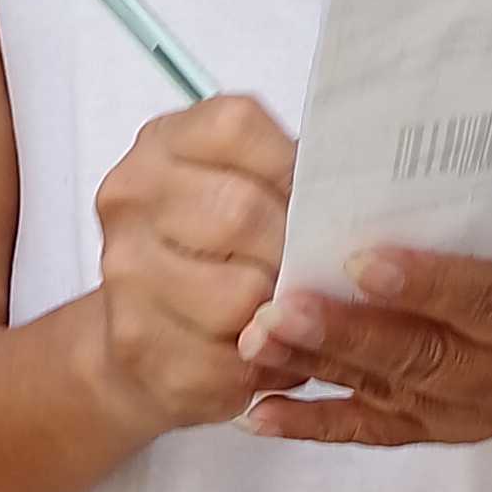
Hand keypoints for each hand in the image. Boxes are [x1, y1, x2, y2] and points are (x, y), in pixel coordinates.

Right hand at [94, 96, 297, 436]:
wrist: (149, 335)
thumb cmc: (218, 257)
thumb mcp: (251, 193)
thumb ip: (293, 181)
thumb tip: (367, 193)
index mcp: (163, 142)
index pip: (236, 128)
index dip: (292, 168)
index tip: (319, 200)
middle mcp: (131, 196)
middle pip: (240, 213)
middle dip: (294, 251)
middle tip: (316, 269)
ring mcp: (125, 272)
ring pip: (239, 296)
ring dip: (282, 314)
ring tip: (290, 314)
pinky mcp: (137, 344)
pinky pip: (230, 359)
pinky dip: (264, 363)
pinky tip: (263, 352)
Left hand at [237, 228, 491, 448]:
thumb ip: (452, 205)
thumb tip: (349, 165)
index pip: (490, 298)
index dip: (426, 283)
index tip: (359, 260)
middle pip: (428, 355)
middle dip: (348, 332)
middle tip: (281, 308)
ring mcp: (484, 412)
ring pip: (392, 391)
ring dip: (319, 368)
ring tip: (255, 343)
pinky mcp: (445, 433)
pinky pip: (373, 432)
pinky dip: (314, 424)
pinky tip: (260, 412)